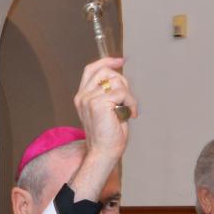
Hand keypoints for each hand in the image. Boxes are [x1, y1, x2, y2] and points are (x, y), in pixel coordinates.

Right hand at [69, 57, 136, 200]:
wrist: (104, 153)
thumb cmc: (108, 135)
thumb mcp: (107, 109)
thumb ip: (108, 93)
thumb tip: (120, 78)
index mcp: (82, 97)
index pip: (91, 69)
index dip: (106, 61)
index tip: (120, 60)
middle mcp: (83, 96)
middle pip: (106, 71)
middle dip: (123, 82)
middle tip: (127, 100)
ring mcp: (89, 99)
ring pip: (116, 81)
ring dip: (128, 94)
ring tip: (128, 110)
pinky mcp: (98, 103)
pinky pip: (122, 92)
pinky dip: (131, 103)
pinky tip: (130, 115)